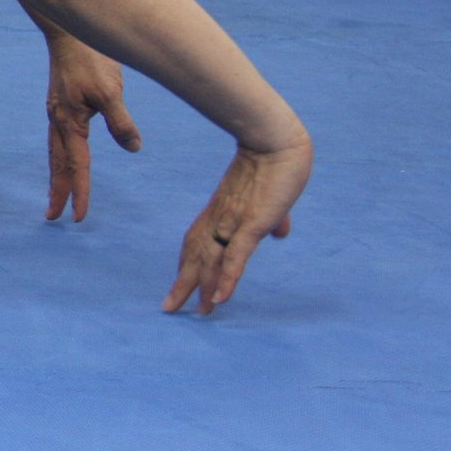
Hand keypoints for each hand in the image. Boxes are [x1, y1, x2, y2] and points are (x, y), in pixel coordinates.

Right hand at [43, 33, 142, 221]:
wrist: (69, 31)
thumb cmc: (91, 58)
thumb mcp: (110, 91)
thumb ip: (120, 121)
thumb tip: (132, 148)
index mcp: (69, 122)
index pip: (77, 165)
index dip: (80, 191)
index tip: (79, 217)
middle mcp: (58, 120)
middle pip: (58, 164)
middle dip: (58, 190)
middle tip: (53, 216)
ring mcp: (56, 111)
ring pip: (55, 151)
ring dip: (56, 174)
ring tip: (56, 193)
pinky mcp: (60, 102)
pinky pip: (58, 137)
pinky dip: (59, 155)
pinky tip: (64, 154)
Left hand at [163, 135, 313, 315]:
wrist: (275, 138)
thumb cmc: (275, 163)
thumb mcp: (271, 198)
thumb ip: (273, 218)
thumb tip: (281, 234)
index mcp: (221, 211)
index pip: (198, 242)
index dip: (189, 263)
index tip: (182, 285)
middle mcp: (221, 218)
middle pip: (197, 255)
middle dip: (185, 283)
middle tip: (170, 308)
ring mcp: (234, 221)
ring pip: (213, 261)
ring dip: (205, 288)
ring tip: (198, 312)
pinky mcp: (252, 223)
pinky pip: (236, 256)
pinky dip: (228, 278)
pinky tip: (221, 299)